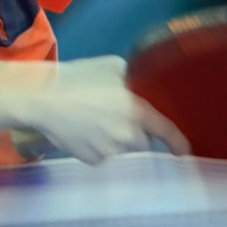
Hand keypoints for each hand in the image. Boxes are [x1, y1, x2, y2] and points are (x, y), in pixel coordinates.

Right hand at [19, 56, 189, 164]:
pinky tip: (83, 130)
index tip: (183, 151)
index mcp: (135, 109)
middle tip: (115, 117)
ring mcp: (109, 150)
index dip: (177, 142)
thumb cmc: (77, 78)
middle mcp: (126, 134)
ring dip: (116, 139)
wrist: (43, 100)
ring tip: (94, 120)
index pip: (165, 130)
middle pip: (142, 142)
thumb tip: (142, 86)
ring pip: (121, 149)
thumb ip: (134, 79)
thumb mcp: (112, 67)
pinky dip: (98, 146)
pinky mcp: (92, 159)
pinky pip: (103, 155)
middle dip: (135, 133)